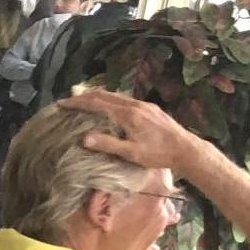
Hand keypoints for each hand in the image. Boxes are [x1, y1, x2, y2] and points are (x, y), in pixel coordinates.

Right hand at [66, 91, 212, 177]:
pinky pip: (124, 99)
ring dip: (97, 97)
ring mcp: (144, 105)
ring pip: (115, 95)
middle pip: (105, 95)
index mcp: (128, 114)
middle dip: (84, 96)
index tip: (62, 104)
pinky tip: (108, 107)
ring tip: (84, 101)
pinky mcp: (150, 109)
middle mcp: (135, 105)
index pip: (97, 103)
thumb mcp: (131, 153)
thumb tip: (84, 139)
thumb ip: (108, 144)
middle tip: (68, 101)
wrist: (186, 149)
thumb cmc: (158, 154)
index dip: (78, 103)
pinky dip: (110, 100)